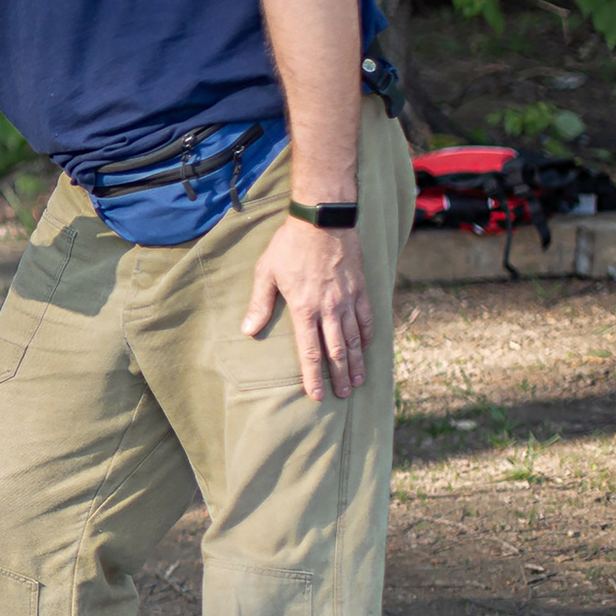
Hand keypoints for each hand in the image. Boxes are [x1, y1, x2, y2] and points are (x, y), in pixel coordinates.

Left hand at [241, 220, 369, 400]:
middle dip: (338, 376)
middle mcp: (329, 308)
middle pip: (335, 350)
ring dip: (355, 362)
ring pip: (354, 339)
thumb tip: (248, 330)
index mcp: (304, 308)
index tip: (315, 395)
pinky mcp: (361, 288)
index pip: (309, 350)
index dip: (312, 375)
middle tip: (343, 396)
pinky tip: (366, 349)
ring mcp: (348, 299)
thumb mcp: (266, 272)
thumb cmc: (290, 246)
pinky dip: (367, 336)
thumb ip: (259, 304)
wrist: (323, 220)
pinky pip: (367, 318)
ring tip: (357, 382)